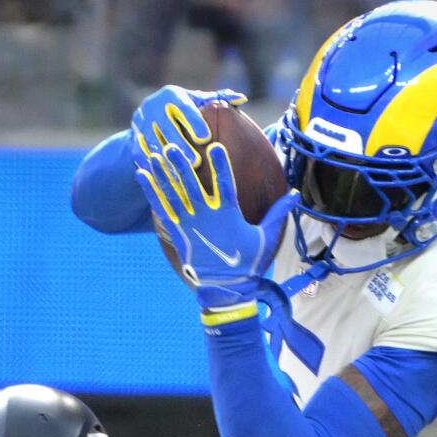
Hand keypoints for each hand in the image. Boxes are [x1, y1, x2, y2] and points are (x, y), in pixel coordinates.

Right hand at [125, 85, 244, 171]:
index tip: (205, 137)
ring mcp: (139, 126)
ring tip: (182, 176)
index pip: (182, 107)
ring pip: (152, 143)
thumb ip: (220, 101)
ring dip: (166, 160)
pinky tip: (166, 182)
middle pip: (165, 126)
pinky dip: (153, 169)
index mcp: (170, 96)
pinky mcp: (133, 143)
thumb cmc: (188, 116)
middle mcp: (151, 107)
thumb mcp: (201, 106)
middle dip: (180, 144)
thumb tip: (241, 98)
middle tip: (196, 162)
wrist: (154, 125)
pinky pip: (142, 157)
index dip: (192, 121)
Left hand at [132, 88, 293, 315]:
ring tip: (154, 153)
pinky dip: (151, 192)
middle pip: (192, 185)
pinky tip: (142, 175)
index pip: (225, 184)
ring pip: (174, 193)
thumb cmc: (247, 264)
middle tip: (173, 146)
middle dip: (183, 165)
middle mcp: (206, 217)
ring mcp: (189, 225)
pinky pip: (162, 208)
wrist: (225, 290)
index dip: (220, 165)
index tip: (215, 146)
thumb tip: (294, 194)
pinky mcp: (178, 233)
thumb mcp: (266, 238)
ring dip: (164, 173)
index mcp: (228, 215)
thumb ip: (276, 213)